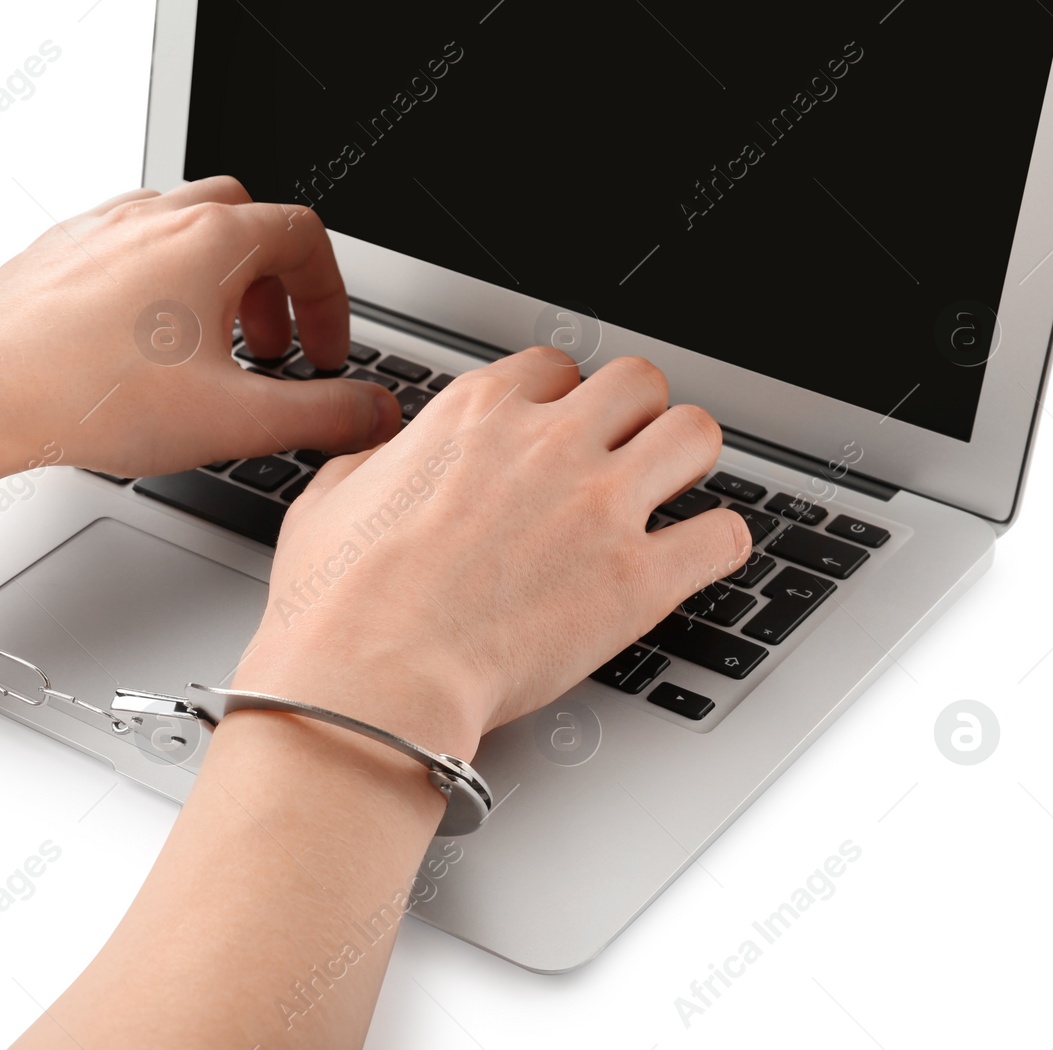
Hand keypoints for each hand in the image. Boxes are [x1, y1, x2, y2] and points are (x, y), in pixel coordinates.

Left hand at [0, 176, 400, 481]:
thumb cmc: (94, 396)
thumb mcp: (238, 420)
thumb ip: (323, 414)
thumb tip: (374, 412)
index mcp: (213, 241)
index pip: (305, 238)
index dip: (329, 297)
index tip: (324, 350)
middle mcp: (157, 217)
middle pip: (246, 220)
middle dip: (271, 285)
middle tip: (267, 349)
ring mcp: (100, 227)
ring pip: (182, 225)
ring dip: (213, 279)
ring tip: (207, 347)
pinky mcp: (55, 251)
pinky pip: (124, 244)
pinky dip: (153, 282)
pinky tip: (138, 344)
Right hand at [232, 348, 752, 758]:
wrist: (372, 679)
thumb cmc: (341, 606)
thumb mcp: (328, 501)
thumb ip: (370, 462)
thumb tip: (381, 456)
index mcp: (477, 416)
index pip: (555, 367)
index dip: (563, 398)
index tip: (562, 426)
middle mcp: (548, 444)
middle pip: (639, 382)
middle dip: (637, 415)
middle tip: (626, 452)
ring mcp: (600, 506)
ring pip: (696, 433)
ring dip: (689, 459)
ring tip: (674, 489)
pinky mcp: (637, 578)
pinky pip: (725, 534)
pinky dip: (720, 545)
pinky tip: (698, 557)